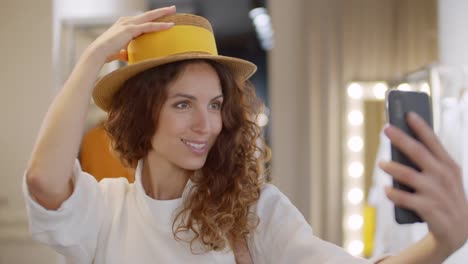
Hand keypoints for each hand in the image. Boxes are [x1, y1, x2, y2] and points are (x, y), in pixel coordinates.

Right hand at [87, 6, 175, 62]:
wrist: (99, 52)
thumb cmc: (106, 53)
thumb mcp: (119, 51)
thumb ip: (125, 52)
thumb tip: (127, 56)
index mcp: (124, 24)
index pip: (142, 19)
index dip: (152, 18)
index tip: (162, 17)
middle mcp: (126, 21)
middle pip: (147, 14)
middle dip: (161, 11)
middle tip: (172, 8)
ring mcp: (129, 23)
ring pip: (150, 17)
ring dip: (163, 14)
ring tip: (174, 11)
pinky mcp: (131, 29)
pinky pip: (149, 26)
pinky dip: (160, 26)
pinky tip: (170, 25)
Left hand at [379, 112, 467, 255]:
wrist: (459, 231)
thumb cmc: (445, 197)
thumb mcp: (444, 178)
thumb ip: (427, 162)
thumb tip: (399, 146)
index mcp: (448, 165)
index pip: (433, 142)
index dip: (420, 127)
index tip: (408, 113)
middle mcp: (443, 176)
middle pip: (418, 152)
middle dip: (401, 138)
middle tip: (386, 128)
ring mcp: (436, 192)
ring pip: (408, 175)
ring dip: (392, 167)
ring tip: (381, 163)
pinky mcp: (428, 208)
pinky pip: (404, 198)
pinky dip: (393, 194)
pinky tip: (386, 190)